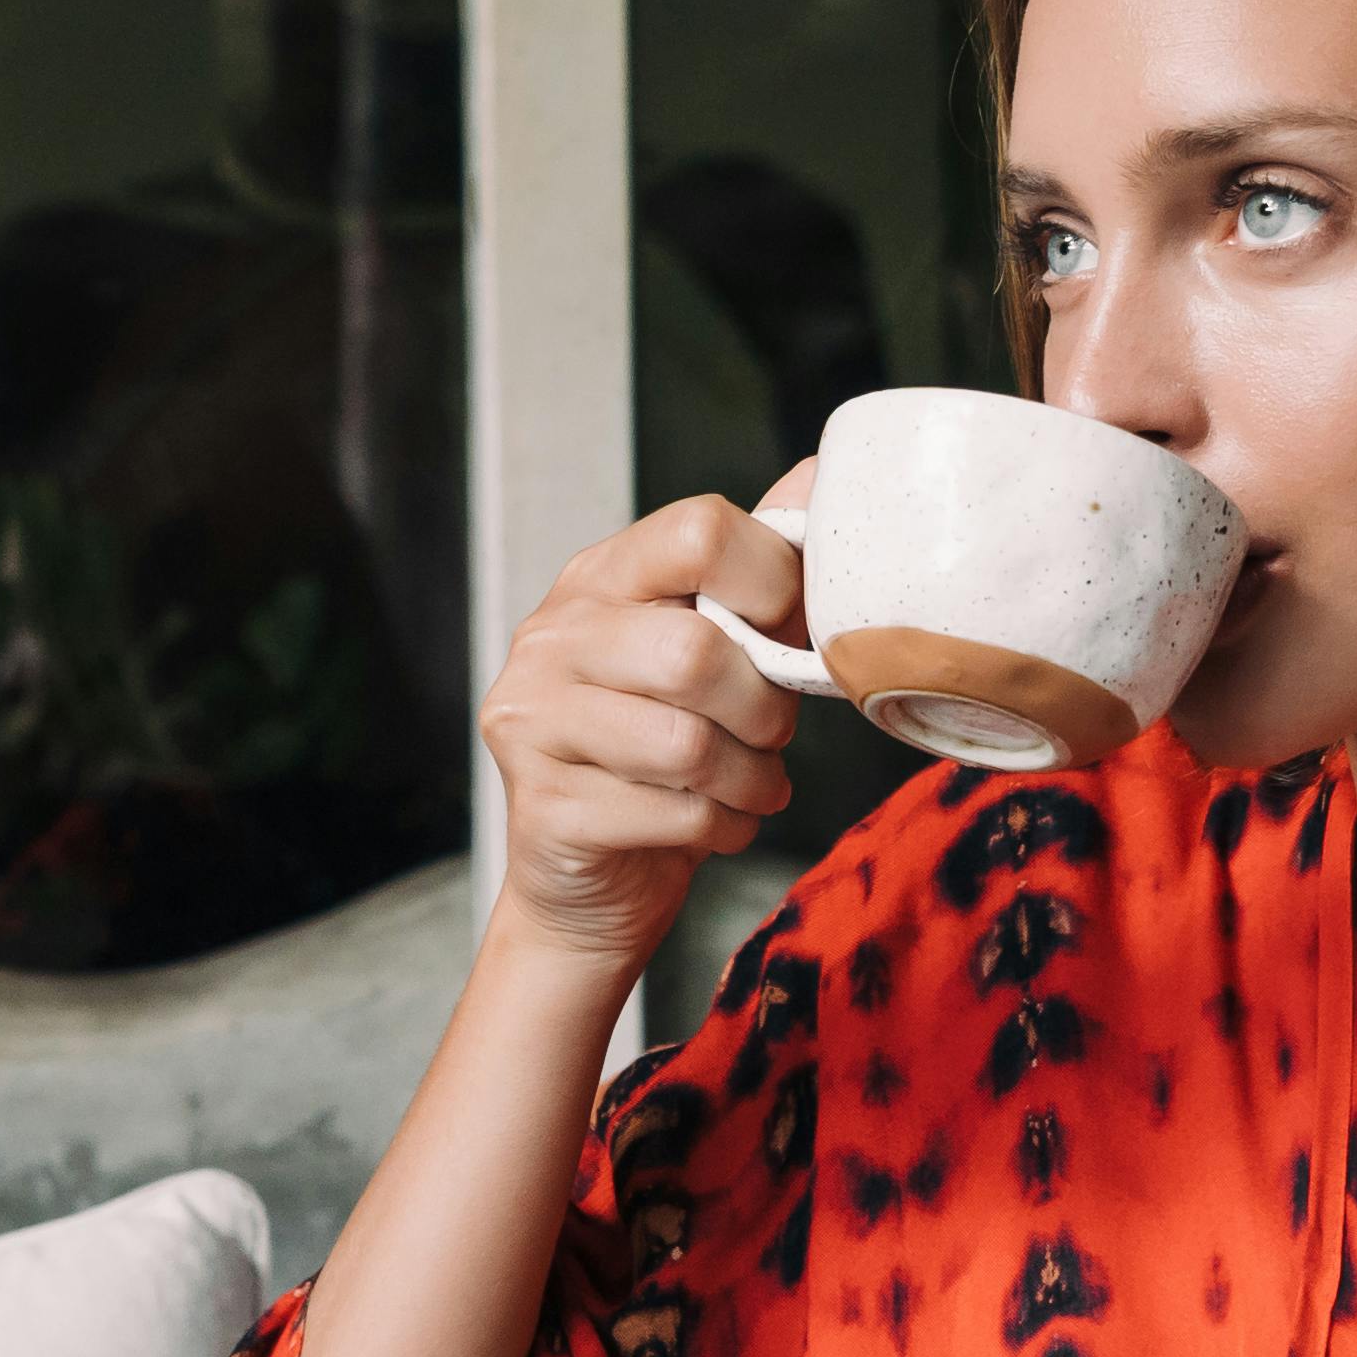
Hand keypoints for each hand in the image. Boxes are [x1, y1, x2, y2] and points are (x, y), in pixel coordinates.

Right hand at [481, 476, 813, 973]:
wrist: (592, 882)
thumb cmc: (668, 757)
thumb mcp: (718, 652)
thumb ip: (760, 572)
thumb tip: (823, 474)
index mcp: (600, 578)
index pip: (699, 532)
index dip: (772, 585)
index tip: (785, 636)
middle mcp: (551, 637)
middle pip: (697, 651)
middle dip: (763, 709)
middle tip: (770, 735)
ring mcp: (533, 720)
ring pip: (687, 744)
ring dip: (749, 779)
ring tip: (748, 786)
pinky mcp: (543, 807)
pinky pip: (674, 814)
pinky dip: (721, 829)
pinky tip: (710, 824)